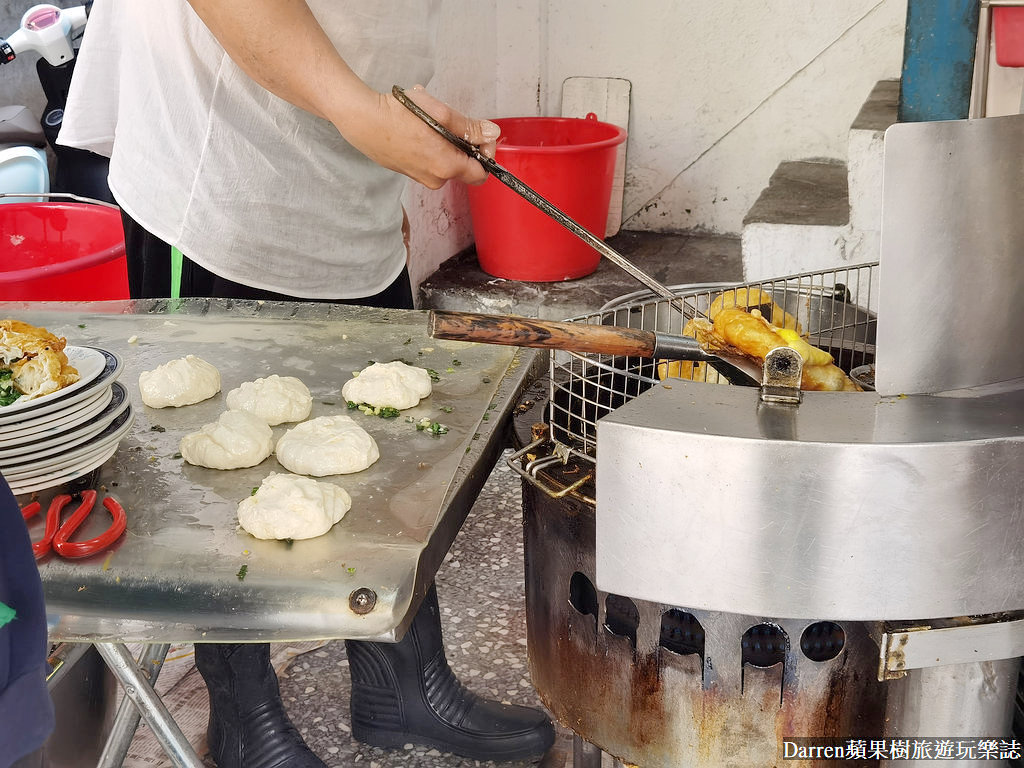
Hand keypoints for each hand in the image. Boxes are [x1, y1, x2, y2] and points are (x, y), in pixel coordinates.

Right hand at [335, 85, 499, 189]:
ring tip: (428, 121)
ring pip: (446, 162)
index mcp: (447, 167)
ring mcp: (421, 177)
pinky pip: (429, 161)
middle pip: (463, 167)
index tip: (479, 134)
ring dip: (445, 141)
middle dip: (462, 144)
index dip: (485, 153)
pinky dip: (430, 145)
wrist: (363, 121)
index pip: (482, 173)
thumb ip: (469, 127)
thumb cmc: (398, 114)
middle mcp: (435, 179)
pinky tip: (416, 128)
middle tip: (450, 122)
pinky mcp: (409, 172)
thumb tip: (492, 134)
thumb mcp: (440, 114)